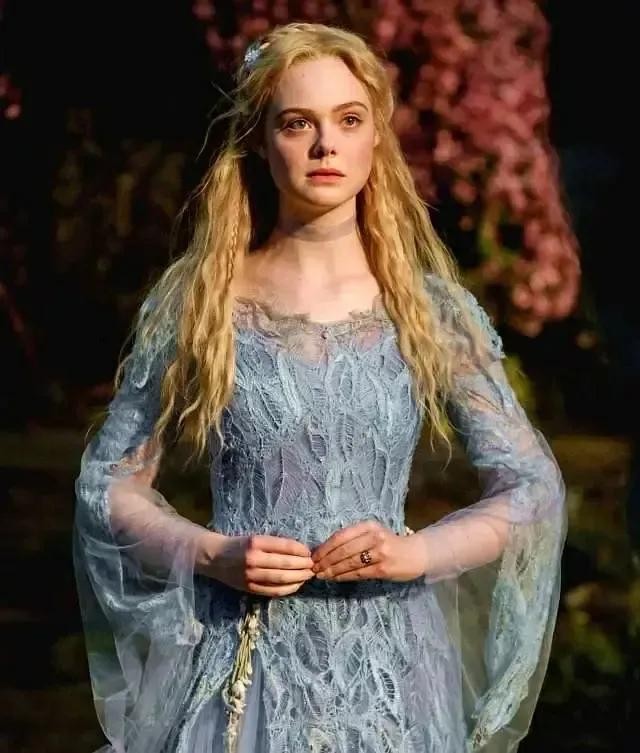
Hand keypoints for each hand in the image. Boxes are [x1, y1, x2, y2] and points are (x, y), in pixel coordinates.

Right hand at [199, 532, 315, 596]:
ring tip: (309, 575)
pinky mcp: (250, 588)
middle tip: (314, 565)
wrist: (214, 557)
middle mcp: (253, 559)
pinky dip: (288, 589)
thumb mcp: (255, 538)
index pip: (284, 546)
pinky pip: (273, 590)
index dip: (300, 550)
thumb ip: (274, 544)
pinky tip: (297, 585)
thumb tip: (300, 551)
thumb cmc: (239, 545)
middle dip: (303, 565)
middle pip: (285, 564)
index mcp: (256, 542)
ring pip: (281, 578)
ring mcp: (251, 575)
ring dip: (299, 578)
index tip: (309, 552)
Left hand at [311, 521, 427, 581]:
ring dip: (332, 570)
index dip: (324, 547)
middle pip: (343, 550)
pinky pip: (358, 573)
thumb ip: (353, 539)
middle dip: (325, 560)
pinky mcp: (383, 568)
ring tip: (321, 575)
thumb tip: (324, 550)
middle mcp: (374, 536)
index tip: (313, 556)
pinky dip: (344, 577)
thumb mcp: (372, 534)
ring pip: (349, 562)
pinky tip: (335, 579)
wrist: (415, 554)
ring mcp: (380, 552)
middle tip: (314, 568)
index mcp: (368, 525)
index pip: (340, 536)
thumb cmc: (389, 544)